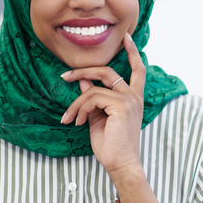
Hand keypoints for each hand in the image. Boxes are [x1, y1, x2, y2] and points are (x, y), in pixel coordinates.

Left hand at [60, 32, 145, 175]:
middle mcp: (134, 97)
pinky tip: (79, 122)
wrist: (121, 164)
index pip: (138, 70)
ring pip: (94, 88)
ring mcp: (129, 100)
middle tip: (64, 76)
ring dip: (76, 103)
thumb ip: (94, 97)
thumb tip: (83, 80)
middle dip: (84, 70)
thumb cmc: (111, 146)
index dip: (132, 53)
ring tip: (70, 118)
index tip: (127, 38)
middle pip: (108, 71)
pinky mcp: (120, 106)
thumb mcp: (99, 117)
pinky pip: (92, 97)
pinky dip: (80, 109)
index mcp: (133, 99)